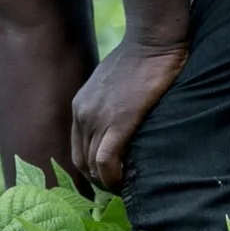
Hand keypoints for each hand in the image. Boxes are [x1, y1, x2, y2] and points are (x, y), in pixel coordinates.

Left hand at [69, 36, 188, 192]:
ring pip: (93, 164)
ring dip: (107, 182)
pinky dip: (113, 177)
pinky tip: (126, 182)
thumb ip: (109, 104)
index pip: (77, 149)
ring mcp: (97, 118)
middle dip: (98, 180)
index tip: (111, 177)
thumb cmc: (140, 59)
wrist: (152, 40)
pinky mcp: (118, 121)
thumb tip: (121, 122)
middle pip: (82, 161)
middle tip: (119, 189)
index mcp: (80, 105)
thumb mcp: (113, 83)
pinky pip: (106, 161)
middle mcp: (82, 113)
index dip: (92, 169)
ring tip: (125, 188)